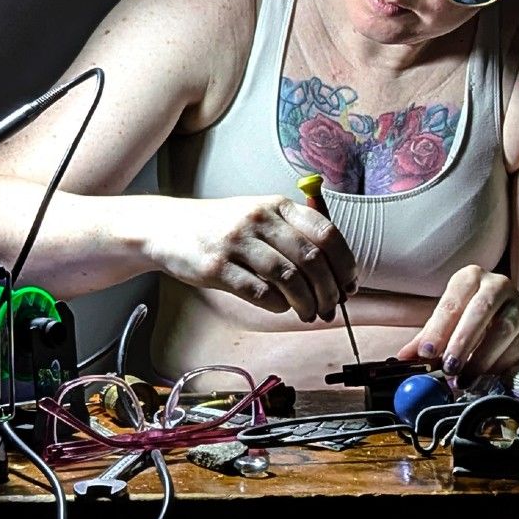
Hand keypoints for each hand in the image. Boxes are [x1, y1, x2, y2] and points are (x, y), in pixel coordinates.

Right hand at [148, 196, 356, 322]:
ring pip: (288, 278)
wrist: (169, 228)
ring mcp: (236, 243)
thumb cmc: (222, 226)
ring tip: (310, 313)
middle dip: (329, 289)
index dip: (344, 262)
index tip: (349, 283)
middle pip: (311, 258)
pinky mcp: (216, 268)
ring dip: (306, 302)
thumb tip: (337, 266)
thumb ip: (295, 231)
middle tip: (332, 306)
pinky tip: (280, 307)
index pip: (325, 232)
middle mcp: (258, 219)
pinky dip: (277, 305)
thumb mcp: (259, 214)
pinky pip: (259, 292)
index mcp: (276, 205)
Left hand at [397, 266, 518, 384]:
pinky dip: (501, 363)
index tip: (427, 353)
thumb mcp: (447, 323)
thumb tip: (404, 358)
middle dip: (462, 342)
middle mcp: (497, 285)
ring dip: (482, 358)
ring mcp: (518, 303)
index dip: (438, 329)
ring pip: (504, 328)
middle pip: (481, 310)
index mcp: (470, 278)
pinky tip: (487, 375)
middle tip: (449, 368)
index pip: (452, 302)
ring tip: (465, 378)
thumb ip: (426, 340)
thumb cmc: (472, 318)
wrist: (510, 316)